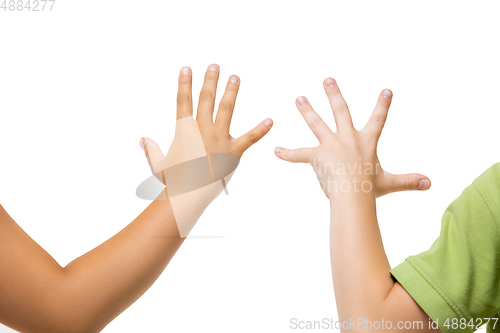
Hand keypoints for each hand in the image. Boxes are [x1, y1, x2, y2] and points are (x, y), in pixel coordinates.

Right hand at [138, 64, 272, 236]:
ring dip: (231, 92)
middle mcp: (201, 130)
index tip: (187, 68)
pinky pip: (250, 138)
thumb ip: (151, 149)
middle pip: (206, 99)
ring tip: (235, 77)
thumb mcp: (157, 164)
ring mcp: (218, 139)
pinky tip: (270, 120)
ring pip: (226, 109)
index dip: (184, 83)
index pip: (183, 101)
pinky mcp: (233, 152)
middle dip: (210, 80)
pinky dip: (261, 129)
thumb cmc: (172, 182)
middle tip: (215, 65)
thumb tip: (142, 140)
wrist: (187, 196)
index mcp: (184, 131)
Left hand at [274, 78, 429, 197]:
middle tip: (327, 79)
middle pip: (340, 111)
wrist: (353, 194)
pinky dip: (287, 154)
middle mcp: (347, 138)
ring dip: (307, 110)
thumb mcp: (391, 183)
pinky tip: (276, 151)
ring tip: (299, 98)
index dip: (382, 105)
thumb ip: (409, 181)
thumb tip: (431, 184)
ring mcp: (330, 145)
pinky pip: (299, 154)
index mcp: (366, 141)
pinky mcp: (316, 156)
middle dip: (334, 94)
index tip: (386, 90)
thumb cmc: (371, 189)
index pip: (378, 119)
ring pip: (316, 123)